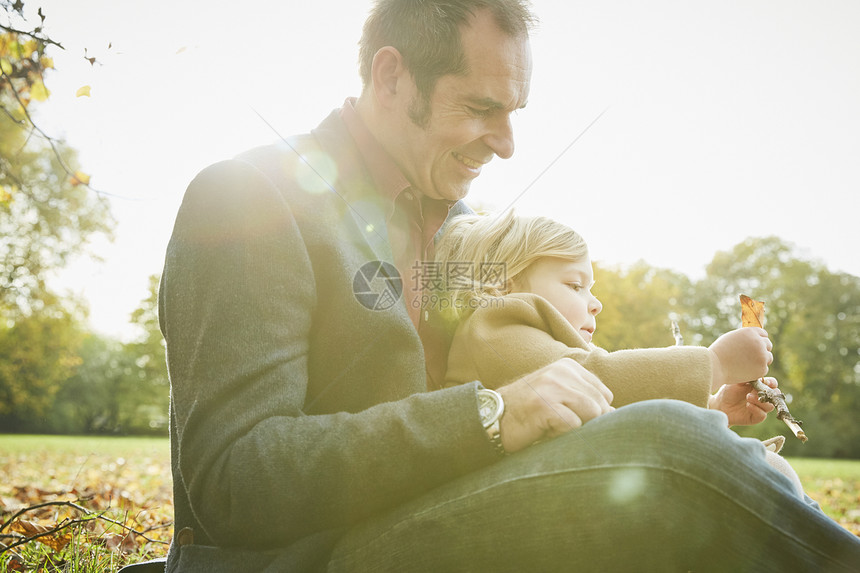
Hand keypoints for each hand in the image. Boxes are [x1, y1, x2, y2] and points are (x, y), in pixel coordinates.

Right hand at [497, 358, 613, 452]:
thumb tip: (618, 414)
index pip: (604, 394)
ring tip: (552, 426)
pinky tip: (542, 430)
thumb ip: (584, 397)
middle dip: (588, 423)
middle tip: (561, 426)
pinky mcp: (545, 405)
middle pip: (601, 405)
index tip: (570, 418)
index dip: (594, 413)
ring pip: (591, 414)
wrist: (492, 417)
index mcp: (568, 366)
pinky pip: (573, 426)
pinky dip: (561, 435)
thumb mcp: (557, 394)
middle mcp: (561, 372)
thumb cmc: (528, 411)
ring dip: (574, 428)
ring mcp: (552, 387)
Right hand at [708, 327, 772, 390]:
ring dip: (761, 360)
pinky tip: (745, 371)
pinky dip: (757, 371)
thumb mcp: (732, 337)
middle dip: (762, 350)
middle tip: (750, 357)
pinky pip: (764, 369)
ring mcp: (762, 356)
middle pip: (768, 345)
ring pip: (768, 357)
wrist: (714, 366)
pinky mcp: (762, 369)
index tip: (753, 347)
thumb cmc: (720, 352)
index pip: (763, 334)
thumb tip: (756, 337)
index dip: (758, 340)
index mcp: (751, 332)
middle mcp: (759, 342)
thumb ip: (746, 336)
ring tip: (746, 364)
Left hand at [709, 376, 777, 425]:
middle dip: (769, 393)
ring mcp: (760, 408)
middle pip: (775, 395)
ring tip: (748, 397)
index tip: (766, 382)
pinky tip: (748, 405)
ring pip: (770, 406)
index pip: (772, 384)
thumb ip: (746, 377)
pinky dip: (756, 410)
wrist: (720, 405)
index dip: (772, 383)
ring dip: (760, 401)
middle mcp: (762, 397)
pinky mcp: (756, 417)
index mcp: (760, 386)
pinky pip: (762, 415)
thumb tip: (756, 374)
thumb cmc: (728, 392)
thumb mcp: (736, 382)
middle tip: (757, 391)